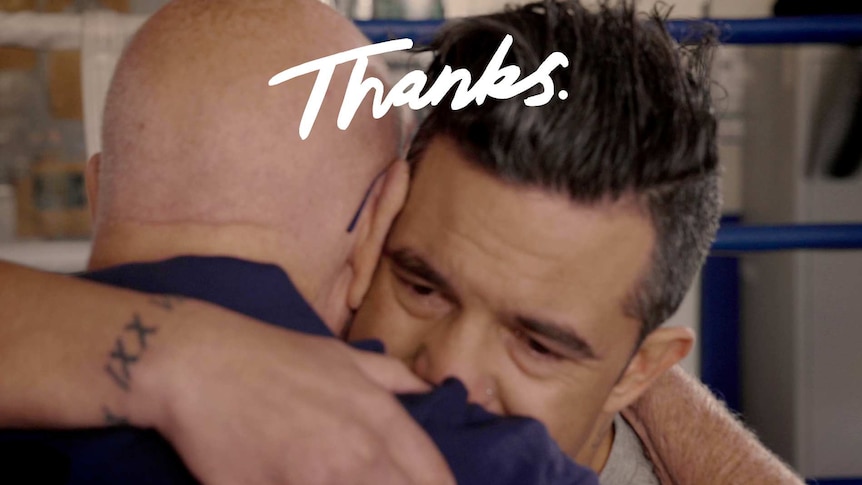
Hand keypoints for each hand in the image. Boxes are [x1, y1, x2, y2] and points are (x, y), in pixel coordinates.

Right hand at [131, 309, 454, 484]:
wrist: (199, 363)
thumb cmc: (275, 357)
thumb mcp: (344, 356)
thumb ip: (395, 378)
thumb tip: (434, 391)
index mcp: (381, 419)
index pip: (435, 477)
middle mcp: (360, 453)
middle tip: (371, 482)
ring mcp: (317, 478)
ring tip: (335, 480)